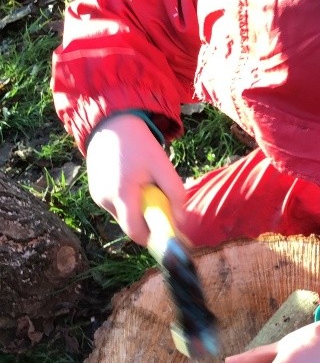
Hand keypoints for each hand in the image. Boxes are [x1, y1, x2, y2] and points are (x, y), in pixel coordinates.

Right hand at [86, 113, 185, 245]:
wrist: (111, 124)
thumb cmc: (139, 144)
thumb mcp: (163, 166)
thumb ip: (175, 194)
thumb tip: (180, 221)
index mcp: (122, 194)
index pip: (136, 233)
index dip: (153, 238)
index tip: (168, 233)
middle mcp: (105, 200)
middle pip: (131, 227)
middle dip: (148, 222)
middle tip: (159, 203)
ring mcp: (97, 197)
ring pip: (124, 217)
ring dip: (138, 210)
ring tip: (144, 184)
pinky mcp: (95, 193)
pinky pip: (116, 207)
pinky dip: (128, 202)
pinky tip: (132, 181)